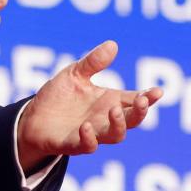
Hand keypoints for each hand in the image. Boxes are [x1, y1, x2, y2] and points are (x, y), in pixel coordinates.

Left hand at [16, 40, 162, 171]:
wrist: (32, 118)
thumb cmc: (59, 97)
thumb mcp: (75, 74)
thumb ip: (93, 63)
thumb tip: (113, 44)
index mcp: (109, 101)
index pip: (134, 100)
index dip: (148, 98)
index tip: (158, 92)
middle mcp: (105, 119)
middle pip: (131, 120)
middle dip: (139, 112)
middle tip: (141, 101)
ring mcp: (91, 133)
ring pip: (115, 136)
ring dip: (118, 125)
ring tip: (113, 110)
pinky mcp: (72, 144)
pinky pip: (86, 146)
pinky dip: (89, 138)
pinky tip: (85, 126)